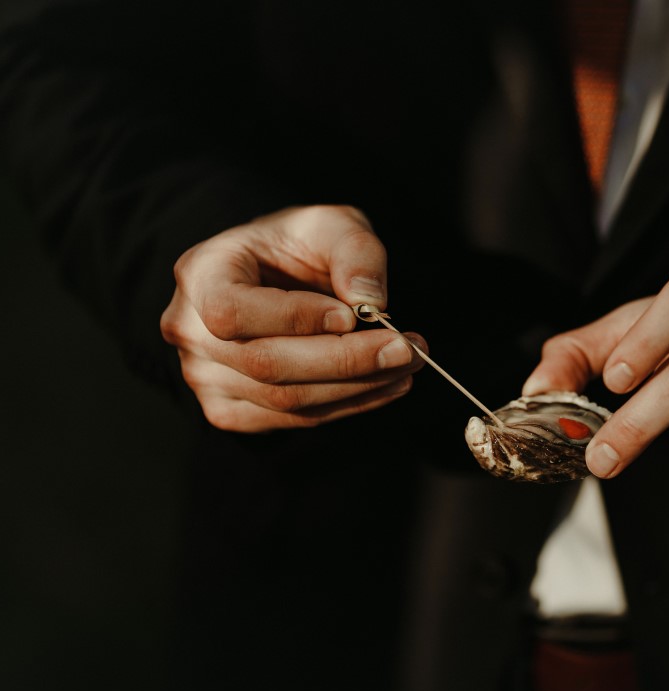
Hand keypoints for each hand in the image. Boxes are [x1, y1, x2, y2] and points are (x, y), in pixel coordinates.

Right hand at [160, 205, 425, 431]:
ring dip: (358, 388)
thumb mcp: (331, 224)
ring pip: (285, 399)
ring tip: (408, 365)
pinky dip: (348, 405)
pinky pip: (294, 418)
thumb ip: (354, 251)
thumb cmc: (298, 244)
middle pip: (266, 364)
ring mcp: (204, 378)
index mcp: (200, 274)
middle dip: (347, 361)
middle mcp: (189, 330)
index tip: (353, 315)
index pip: (233, 312)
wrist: (276, 275)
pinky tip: (385, 385)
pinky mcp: (232, 410)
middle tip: (408, 350)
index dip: (295, 319)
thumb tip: (371, 302)